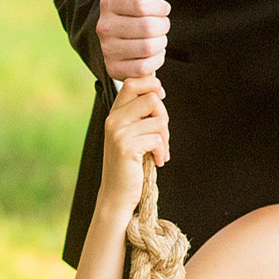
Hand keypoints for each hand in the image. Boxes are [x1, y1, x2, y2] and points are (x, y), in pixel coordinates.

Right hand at [97, 0, 169, 78]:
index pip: (142, 5)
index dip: (160, 7)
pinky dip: (155, 60)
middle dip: (163, 26)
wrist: (111, 38)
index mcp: (109, 2)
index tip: (162, 7)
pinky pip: (145, 67)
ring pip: (149, 48)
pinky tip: (152, 53)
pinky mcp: (114, 68)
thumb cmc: (130, 8)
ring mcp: (107, 49)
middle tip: (162, 24)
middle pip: (149, 29)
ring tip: (157, 38)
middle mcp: (104, 26)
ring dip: (161, 43)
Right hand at [102, 76, 168, 209]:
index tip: (160, 99)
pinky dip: (162, 151)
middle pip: (150, 97)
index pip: (132, 82)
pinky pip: (157, 138)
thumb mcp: (131, 135)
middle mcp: (113, 120)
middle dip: (164, 115)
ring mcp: (118, 133)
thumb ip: (139, 115)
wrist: (116, 195)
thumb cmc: (129, 165)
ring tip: (159, 152)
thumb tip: (158, 91)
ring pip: (158, 119)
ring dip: (165, 138)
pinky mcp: (126, 147)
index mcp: (114, 114)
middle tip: (162, 135)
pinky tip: (157, 161)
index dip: (152, 85)